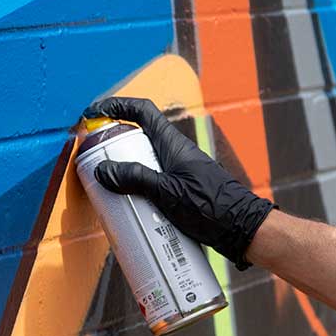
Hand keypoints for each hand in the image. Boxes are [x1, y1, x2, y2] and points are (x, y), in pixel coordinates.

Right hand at [81, 97, 275, 269]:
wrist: (242, 229)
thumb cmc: (211, 207)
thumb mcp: (168, 193)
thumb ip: (135, 179)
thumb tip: (102, 169)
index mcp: (172, 144)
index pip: (142, 112)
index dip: (117, 106)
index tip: (93, 114)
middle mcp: (174, 154)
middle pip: (137, 139)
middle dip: (112, 147)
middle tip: (93, 164)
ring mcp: (177, 173)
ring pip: (142, 164)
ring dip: (123, 173)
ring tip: (105, 191)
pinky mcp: (180, 192)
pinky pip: (151, 184)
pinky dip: (136, 191)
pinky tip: (128, 210)